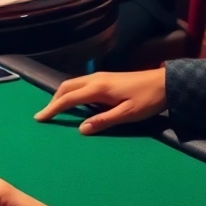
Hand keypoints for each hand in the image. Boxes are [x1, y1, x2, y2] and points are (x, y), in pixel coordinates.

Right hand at [34, 69, 167, 134]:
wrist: (166, 82)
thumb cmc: (148, 99)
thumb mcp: (127, 114)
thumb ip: (103, 121)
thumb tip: (81, 129)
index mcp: (97, 89)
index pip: (68, 99)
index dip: (52, 108)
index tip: (39, 118)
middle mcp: (95, 79)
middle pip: (66, 87)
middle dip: (54, 100)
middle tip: (46, 114)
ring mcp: (100, 76)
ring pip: (73, 83)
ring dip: (62, 95)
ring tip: (58, 108)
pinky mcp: (106, 78)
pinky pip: (81, 83)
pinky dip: (72, 92)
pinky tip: (77, 101)